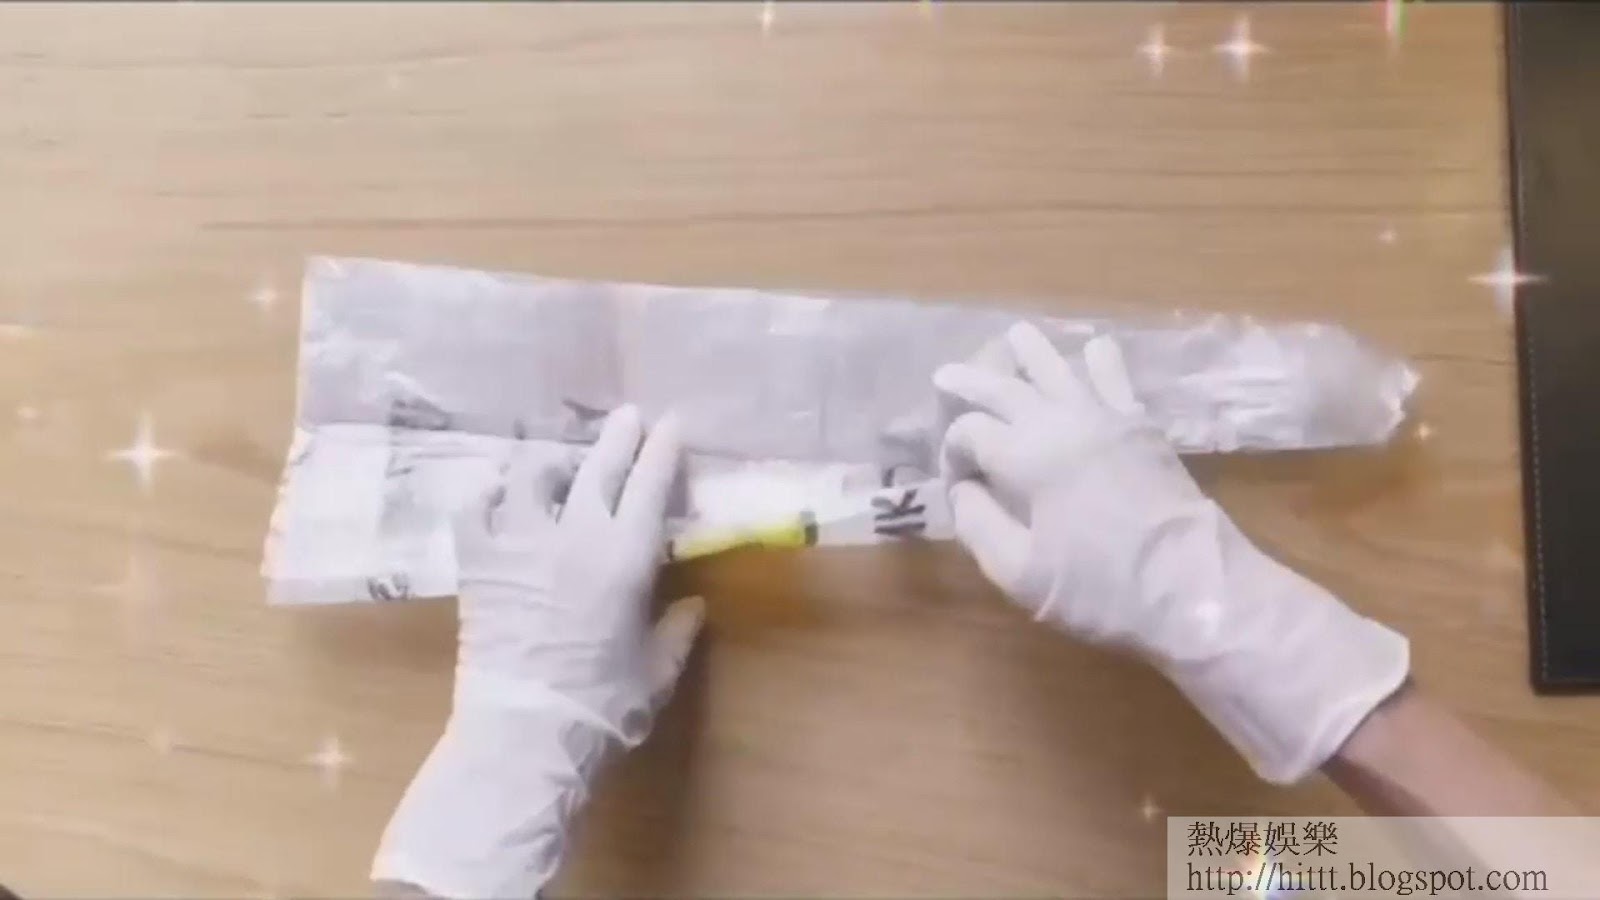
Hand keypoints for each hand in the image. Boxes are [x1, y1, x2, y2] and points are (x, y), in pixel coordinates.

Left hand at [374, 405, 703, 897]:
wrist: (526, 729)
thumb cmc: (604, 706)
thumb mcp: (656, 671)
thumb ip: (676, 632)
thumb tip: (691, 605)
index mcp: (626, 555)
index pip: (650, 483)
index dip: (664, 449)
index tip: (672, 423)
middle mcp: (574, 533)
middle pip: (598, 466)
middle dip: (618, 436)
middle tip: (627, 416)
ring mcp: (519, 542)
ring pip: (532, 474)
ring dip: (551, 462)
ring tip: (559, 465)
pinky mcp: (478, 562)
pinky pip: (474, 508)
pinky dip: (487, 494)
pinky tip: (496, 495)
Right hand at [934, 323, 1407, 783]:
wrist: (1191, 586)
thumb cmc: (1100, 588)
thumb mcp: (1019, 573)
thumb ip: (978, 525)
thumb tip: (962, 490)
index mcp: (1025, 456)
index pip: (970, 432)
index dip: (952, 453)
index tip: (957, 484)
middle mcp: (1061, 421)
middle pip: (1004, 386)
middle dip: (970, 382)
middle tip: (945, 377)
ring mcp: (1106, 416)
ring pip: (1059, 363)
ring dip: (1030, 349)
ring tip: (1013, 337)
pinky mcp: (1141, 425)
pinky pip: (1114, 375)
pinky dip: (1097, 358)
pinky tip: (1091, 352)